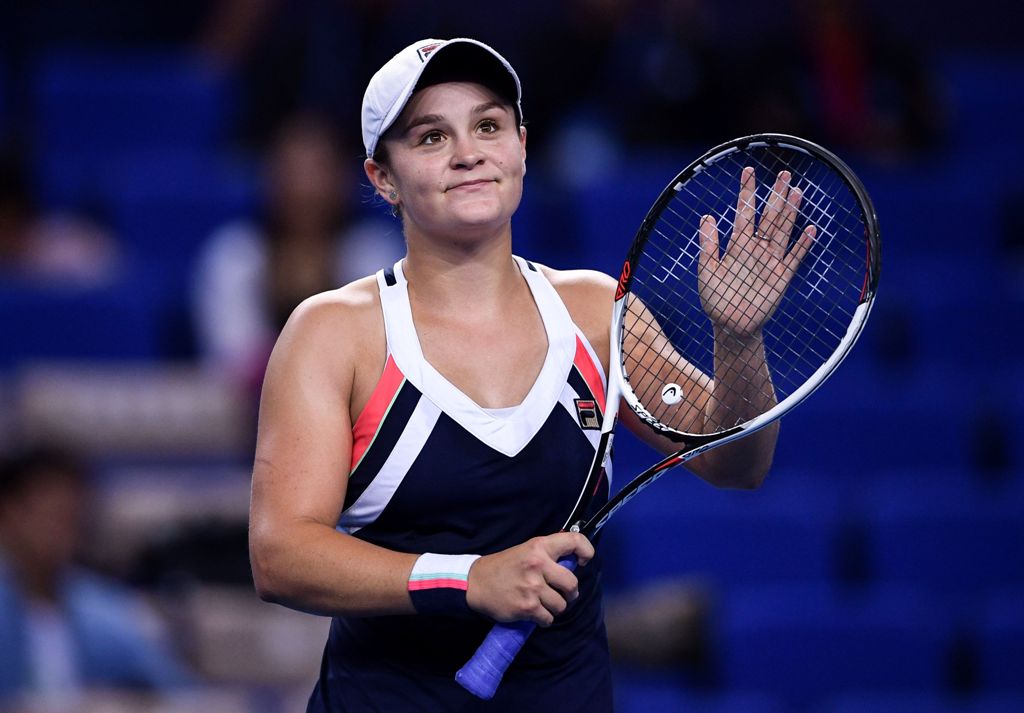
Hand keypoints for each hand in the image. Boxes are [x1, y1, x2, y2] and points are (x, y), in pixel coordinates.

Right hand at [466, 532, 593, 626]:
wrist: (476, 583)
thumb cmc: (504, 566)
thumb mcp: (526, 550)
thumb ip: (548, 555)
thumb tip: (573, 564)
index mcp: (539, 546)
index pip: (575, 542)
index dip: (586, 552)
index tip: (583, 562)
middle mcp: (538, 564)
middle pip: (572, 584)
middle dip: (570, 592)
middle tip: (561, 593)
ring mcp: (532, 587)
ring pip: (561, 605)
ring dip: (554, 607)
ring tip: (542, 602)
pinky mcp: (527, 607)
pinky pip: (548, 618)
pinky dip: (543, 619)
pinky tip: (534, 612)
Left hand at [698, 167, 815, 337]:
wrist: (730, 326)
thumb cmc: (715, 300)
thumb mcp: (706, 271)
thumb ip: (708, 246)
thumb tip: (708, 217)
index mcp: (737, 245)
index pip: (744, 212)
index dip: (746, 192)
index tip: (749, 171)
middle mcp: (756, 249)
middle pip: (769, 216)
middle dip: (776, 195)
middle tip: (784, 173)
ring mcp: (771, 261)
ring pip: (783, 230)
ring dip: (790, 212)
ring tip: (797, 191)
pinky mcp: (782, 277)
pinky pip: (794, 257)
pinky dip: (803, 244)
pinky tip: (811, 229)